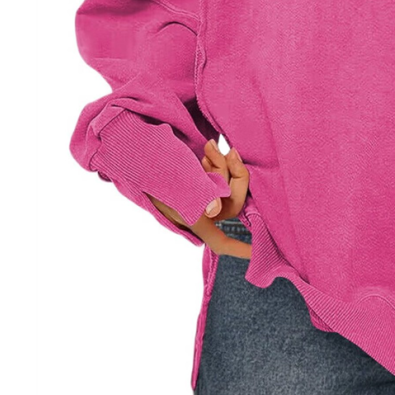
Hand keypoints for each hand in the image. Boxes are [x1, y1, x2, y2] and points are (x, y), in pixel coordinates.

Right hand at [147, 139, 252, 257]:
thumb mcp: (174, 178)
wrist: (133, 142)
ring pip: (227, 185)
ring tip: (209, 147)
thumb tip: (215, 209)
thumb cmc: (150, 163)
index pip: (220, 242)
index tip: (261, 252)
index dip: (240, 249)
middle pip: (232, 203)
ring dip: (223, 163)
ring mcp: (198, 193)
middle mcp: (197, 209)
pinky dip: (217, 161)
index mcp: (190, 218)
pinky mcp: (199, 177)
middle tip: (229, 151)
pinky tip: (207, 150)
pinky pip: (219, 173)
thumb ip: (198, 193)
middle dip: (235, 176)